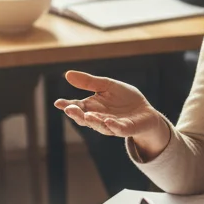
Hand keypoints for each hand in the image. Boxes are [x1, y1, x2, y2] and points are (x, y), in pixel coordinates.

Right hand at [53, 70, 170, 157]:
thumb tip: (67, 74)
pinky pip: (118, 129)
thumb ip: (89, 82)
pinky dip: (113, 126)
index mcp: (92, 107)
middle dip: (77, 115)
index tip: (58, 103)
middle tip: (69, 110)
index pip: (77, 107)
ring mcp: (112, 125)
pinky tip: (108, 121)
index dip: (67, 105)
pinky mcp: (126, 129)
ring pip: (99, 126)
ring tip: (87, 115)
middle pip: (84, 118)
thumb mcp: (106, 85)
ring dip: (93, 121)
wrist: (145, 111)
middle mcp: (99, 118)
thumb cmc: (124, 98)